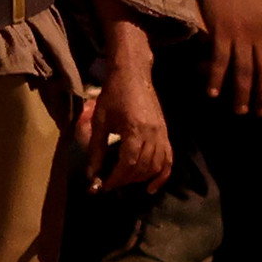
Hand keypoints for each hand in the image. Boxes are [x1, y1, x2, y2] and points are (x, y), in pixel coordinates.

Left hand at [79, 51, 173, 193]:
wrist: (132, 75)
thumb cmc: (113, 95)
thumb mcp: (100, 121)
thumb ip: (97, 149)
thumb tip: (92, 173)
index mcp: (134, 130)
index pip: (128, 163)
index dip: (116, 178)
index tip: (104, 185)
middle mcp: (152, 134)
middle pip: (142, 167)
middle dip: (125, 179)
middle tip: (111, 183)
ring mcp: (162, 134)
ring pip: (156, 166)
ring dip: (141, 178)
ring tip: (126, 182)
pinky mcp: (165, 133)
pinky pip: (169, 159)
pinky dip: (162, 175)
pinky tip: (152, 187)